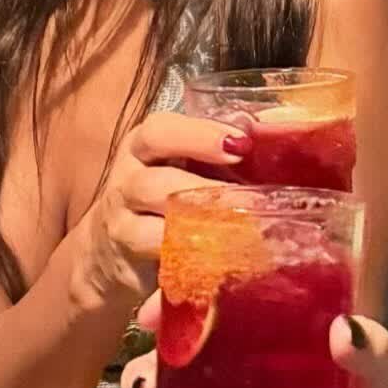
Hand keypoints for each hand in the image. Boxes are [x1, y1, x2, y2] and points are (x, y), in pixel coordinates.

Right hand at [72, 113, 250, 308]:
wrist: (109, 249)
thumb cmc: (165, 193)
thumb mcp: (184, 162)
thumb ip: (221, 145)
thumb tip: (278, 121)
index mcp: (142, 147)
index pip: (159, 131)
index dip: (200, 136)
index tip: (241, 144)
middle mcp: (127, 182)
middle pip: (154, 183)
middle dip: (205, 191)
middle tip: (250, 199)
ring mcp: (123, 227)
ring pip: (153, 230)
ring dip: (200, 232)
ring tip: (242, 232)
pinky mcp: (130, 266)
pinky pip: (160, 265)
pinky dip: (192, 264)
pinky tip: (222, 263)